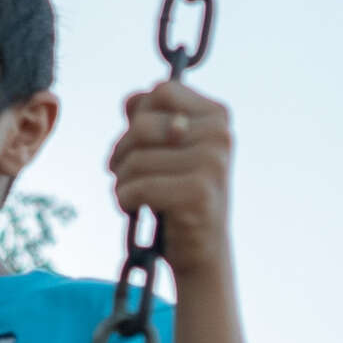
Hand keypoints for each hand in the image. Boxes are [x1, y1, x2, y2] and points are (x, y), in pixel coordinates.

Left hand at [109, 80, 231, 278]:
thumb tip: (132, 100)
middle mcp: (221, 135)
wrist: (202, 250)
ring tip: (130, 193)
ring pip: (136, 158)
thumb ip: (150, 116)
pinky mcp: (198, 194)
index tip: (137, 145)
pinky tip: (135, 208)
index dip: (138, 117)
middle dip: (122, 151)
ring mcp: (213, 164)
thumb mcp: (166, 148)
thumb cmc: (178, 193)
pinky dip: (124, 199)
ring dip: (121, 179)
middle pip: (143, 125)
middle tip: (121, 172)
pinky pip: (138, 187)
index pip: (161, 92)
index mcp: (218, 116)